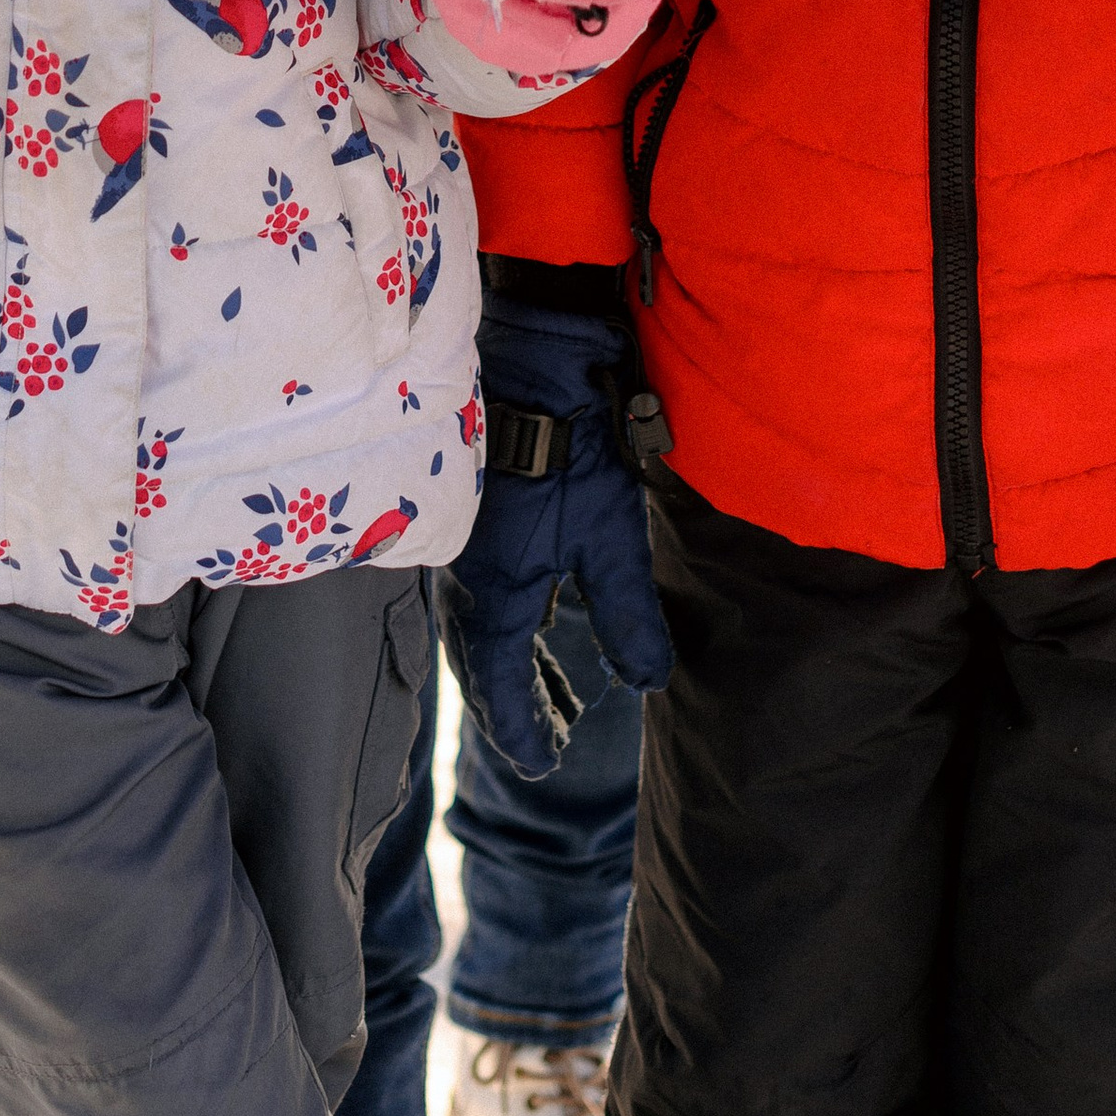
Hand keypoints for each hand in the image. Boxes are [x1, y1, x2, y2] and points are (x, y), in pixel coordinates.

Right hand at [438, 298, 673, 774]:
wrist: (532, 354)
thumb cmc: (570, 446)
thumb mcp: (612, 540)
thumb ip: (628, 617)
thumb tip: (651, 682)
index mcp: (495, 595)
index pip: (499, 684)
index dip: (520, 727)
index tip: (542, 761)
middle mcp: (467, 575)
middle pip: (481, 659)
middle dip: (511, 700)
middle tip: (546, 733)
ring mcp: (464, 539)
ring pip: (477, 621)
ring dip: (506, 660)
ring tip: (545, 684)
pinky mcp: (472, 504)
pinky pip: (478, 582)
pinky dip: (501, 614)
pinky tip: (528, 606)